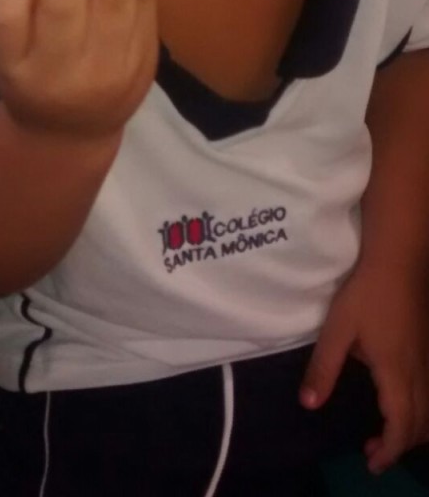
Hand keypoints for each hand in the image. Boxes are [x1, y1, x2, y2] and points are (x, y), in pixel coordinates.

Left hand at [299, 264, 428, 473]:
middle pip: (420, 424)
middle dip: (400, 445)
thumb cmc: (366, 293)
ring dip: (411, 428)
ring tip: (386, 432)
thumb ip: (323, 367)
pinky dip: (418, 410)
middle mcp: (418, 372)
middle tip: (373, 452)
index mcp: (396, 373)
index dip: (389, 451)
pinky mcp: (427, 348)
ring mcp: (427, 360)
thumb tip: (309, 404)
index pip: (401, 426)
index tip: (371, 463)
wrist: (399, 261)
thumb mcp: (337, 329)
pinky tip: (399, 401)